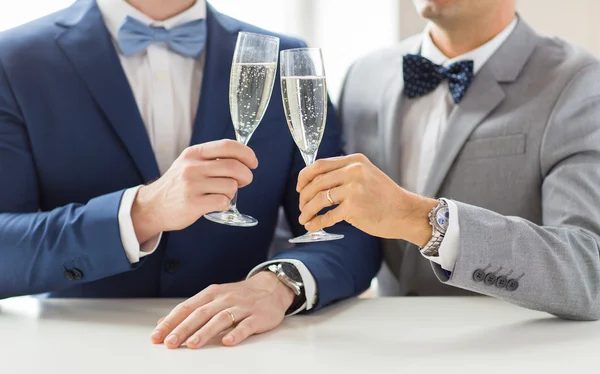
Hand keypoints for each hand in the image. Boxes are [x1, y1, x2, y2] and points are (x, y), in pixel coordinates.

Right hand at [131, 139, 257, 242]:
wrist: (153, 206)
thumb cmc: (177, 185)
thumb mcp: (189, 164)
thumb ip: (211, 158)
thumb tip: (242, 158)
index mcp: (194, 154)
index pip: (227, 146)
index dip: (246, 153)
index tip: (253, 162)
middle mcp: (192, 167)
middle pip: (234, 166)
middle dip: (246, 175)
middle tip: (245, 181)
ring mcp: (192, 185)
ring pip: (231, 186)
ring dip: (232, 192)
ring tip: (221, 194)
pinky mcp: (193, 204)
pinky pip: (223, 202)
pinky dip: (225, 204)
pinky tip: (215, 204)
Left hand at [150, 271, 294, 348]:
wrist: (271, 288)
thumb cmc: (239, 296)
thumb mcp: (213, 298)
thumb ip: (190, 310)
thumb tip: (163, 323)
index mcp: (211, 294)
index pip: (187, 308)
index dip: (171, 322)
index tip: (157, 336)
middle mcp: (224, 299)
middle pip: (201, 313)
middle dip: (184, 329)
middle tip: (171, 342)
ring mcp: (242, 307)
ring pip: (221, 319)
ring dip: (205, 332)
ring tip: (192, 345)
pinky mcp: (258, 316)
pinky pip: (246, 325)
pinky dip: (236, 333)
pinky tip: (227, 342)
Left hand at [297, 154, 436, 245]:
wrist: (406, 213)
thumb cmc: (386, 197)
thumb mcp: (367, 175)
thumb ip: (345, 174)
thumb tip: (316, 183)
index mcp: (355, 161)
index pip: (319, 165)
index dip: (304, 177)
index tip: (299, 187)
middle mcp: (353, 172)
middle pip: (316, 182)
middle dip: (304, 197)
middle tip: (302, 207)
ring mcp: (354, 189)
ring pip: (319, 199)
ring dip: (307, 210)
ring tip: (304, 218)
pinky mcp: (354, 208)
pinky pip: (328, 216)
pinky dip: (317, 222)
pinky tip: (312, 226)